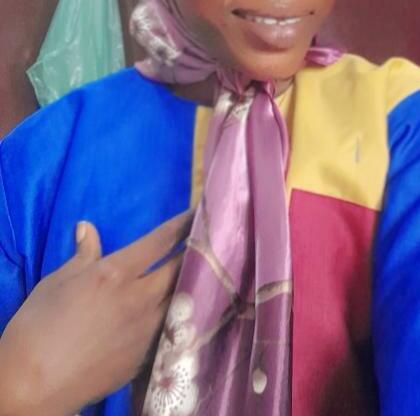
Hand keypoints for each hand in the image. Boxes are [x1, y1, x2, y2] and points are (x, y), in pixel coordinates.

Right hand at [0, 211, 192, 415]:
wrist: (32, 385)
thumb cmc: (37, 326)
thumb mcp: (57, 282)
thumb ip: (83, 255)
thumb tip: (88, 227)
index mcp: (115, 273)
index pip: (159, 241)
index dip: (182, 224)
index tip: (198, 213)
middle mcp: (139, 297)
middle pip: (179, 268)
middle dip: (196, 251)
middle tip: (209, 240)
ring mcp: (146, 328)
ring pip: (181, 298)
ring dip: (192, 281)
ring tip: (203, 271)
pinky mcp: (145, 355)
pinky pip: (171, 326)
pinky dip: (179, 312)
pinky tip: (184, 309)